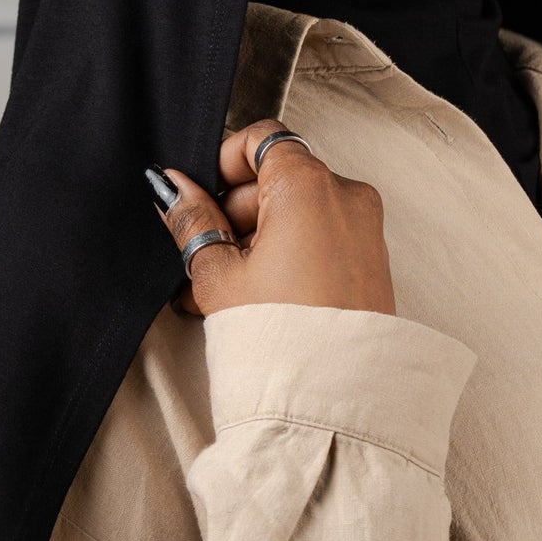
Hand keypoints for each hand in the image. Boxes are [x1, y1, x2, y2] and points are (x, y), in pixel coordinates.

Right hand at [148, 120, 397, 319]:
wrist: (333, 401)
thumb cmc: (281, 336)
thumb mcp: (218, 274)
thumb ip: (192, 220)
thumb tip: (172, 187)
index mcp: (309, 184)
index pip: (260, 139)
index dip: (223, 163)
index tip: (201, 197)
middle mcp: (345, 196)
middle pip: (278, 177)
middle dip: (234, 212)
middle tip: (202, 255)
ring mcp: (363, 230)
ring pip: (297, 213)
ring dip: (255, 240)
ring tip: (219, 290)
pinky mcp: (370, 262)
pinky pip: (319, 240)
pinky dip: (285, 256)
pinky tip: (251, 298)